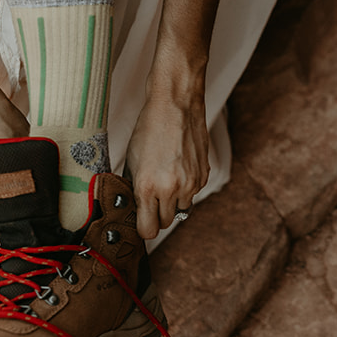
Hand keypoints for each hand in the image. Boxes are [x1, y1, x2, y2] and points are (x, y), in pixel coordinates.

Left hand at [125, 89, 209, 240]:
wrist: (176, 105)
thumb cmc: (150, 128)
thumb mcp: (131, 160)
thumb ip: (132, 188)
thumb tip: (133, 207)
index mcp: (148, 187)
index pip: (148, 231)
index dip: (143, 227)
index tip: (140, 220)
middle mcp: (171, 189)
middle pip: (165, 223)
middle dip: (157, 214)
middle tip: (151, 198)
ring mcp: (191, 184)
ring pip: (181, 210)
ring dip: (172, 202)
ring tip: (165, 179)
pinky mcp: (204, 176)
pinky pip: (192, 194)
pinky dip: (185, 188)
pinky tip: (178, 169)